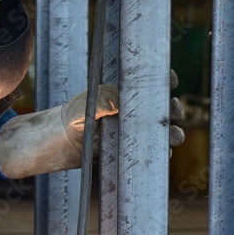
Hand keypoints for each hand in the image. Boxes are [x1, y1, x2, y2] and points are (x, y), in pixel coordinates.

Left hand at [0, 70, 183, 177]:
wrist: (58, 146)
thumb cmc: (69, 120)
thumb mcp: (82, 108)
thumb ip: (99, 102)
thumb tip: (117, 103)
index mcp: (123, 93)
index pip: (150, 82)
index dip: (165, 80)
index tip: (171, 81)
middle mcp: (130, 110)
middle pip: (161, 107)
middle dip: (173, 109)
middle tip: (174, 112)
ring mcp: (131, 130)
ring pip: (159, 130)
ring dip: (171, 132)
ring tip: (175, 136)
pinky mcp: (129, 149)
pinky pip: (149, 149)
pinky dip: (160, 152)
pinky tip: (165, 154)